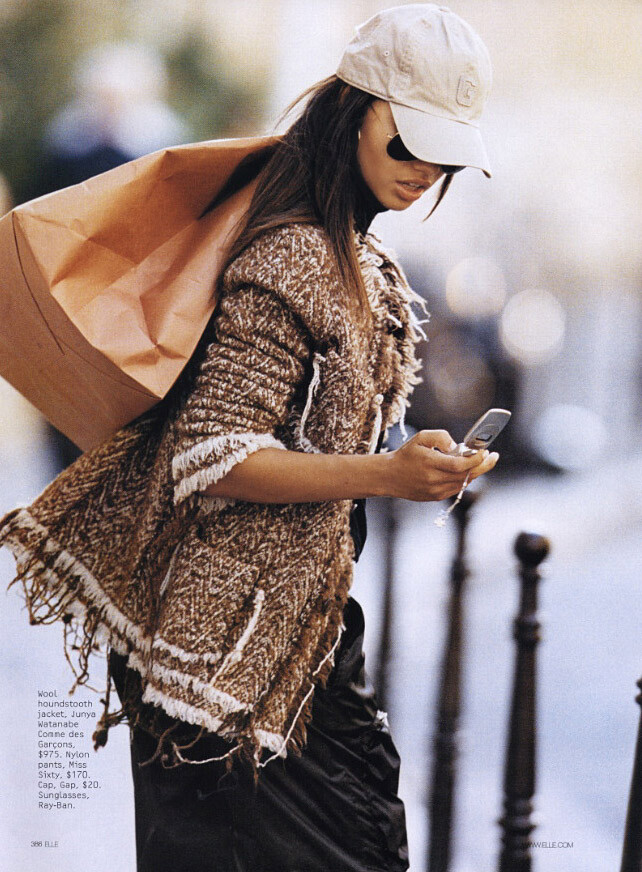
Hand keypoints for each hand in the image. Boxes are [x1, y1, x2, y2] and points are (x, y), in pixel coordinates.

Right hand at [383, 429, 498, 501]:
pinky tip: (465, 470)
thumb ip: (440, 436)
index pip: (459, 465)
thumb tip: (457, 446)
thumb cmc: (406, 455)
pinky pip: (457, 488)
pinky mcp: (436, 497)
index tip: (485, 451)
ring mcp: (435, 491)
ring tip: (480, 461)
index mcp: (429, 463)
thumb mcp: (420, 437)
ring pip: (463, 482)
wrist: (390, 476)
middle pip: (466, 475)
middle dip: (483, 466)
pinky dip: (464, 478)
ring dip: (474, 471)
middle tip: (493, 457)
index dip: (476, 459)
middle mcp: (433, 480)